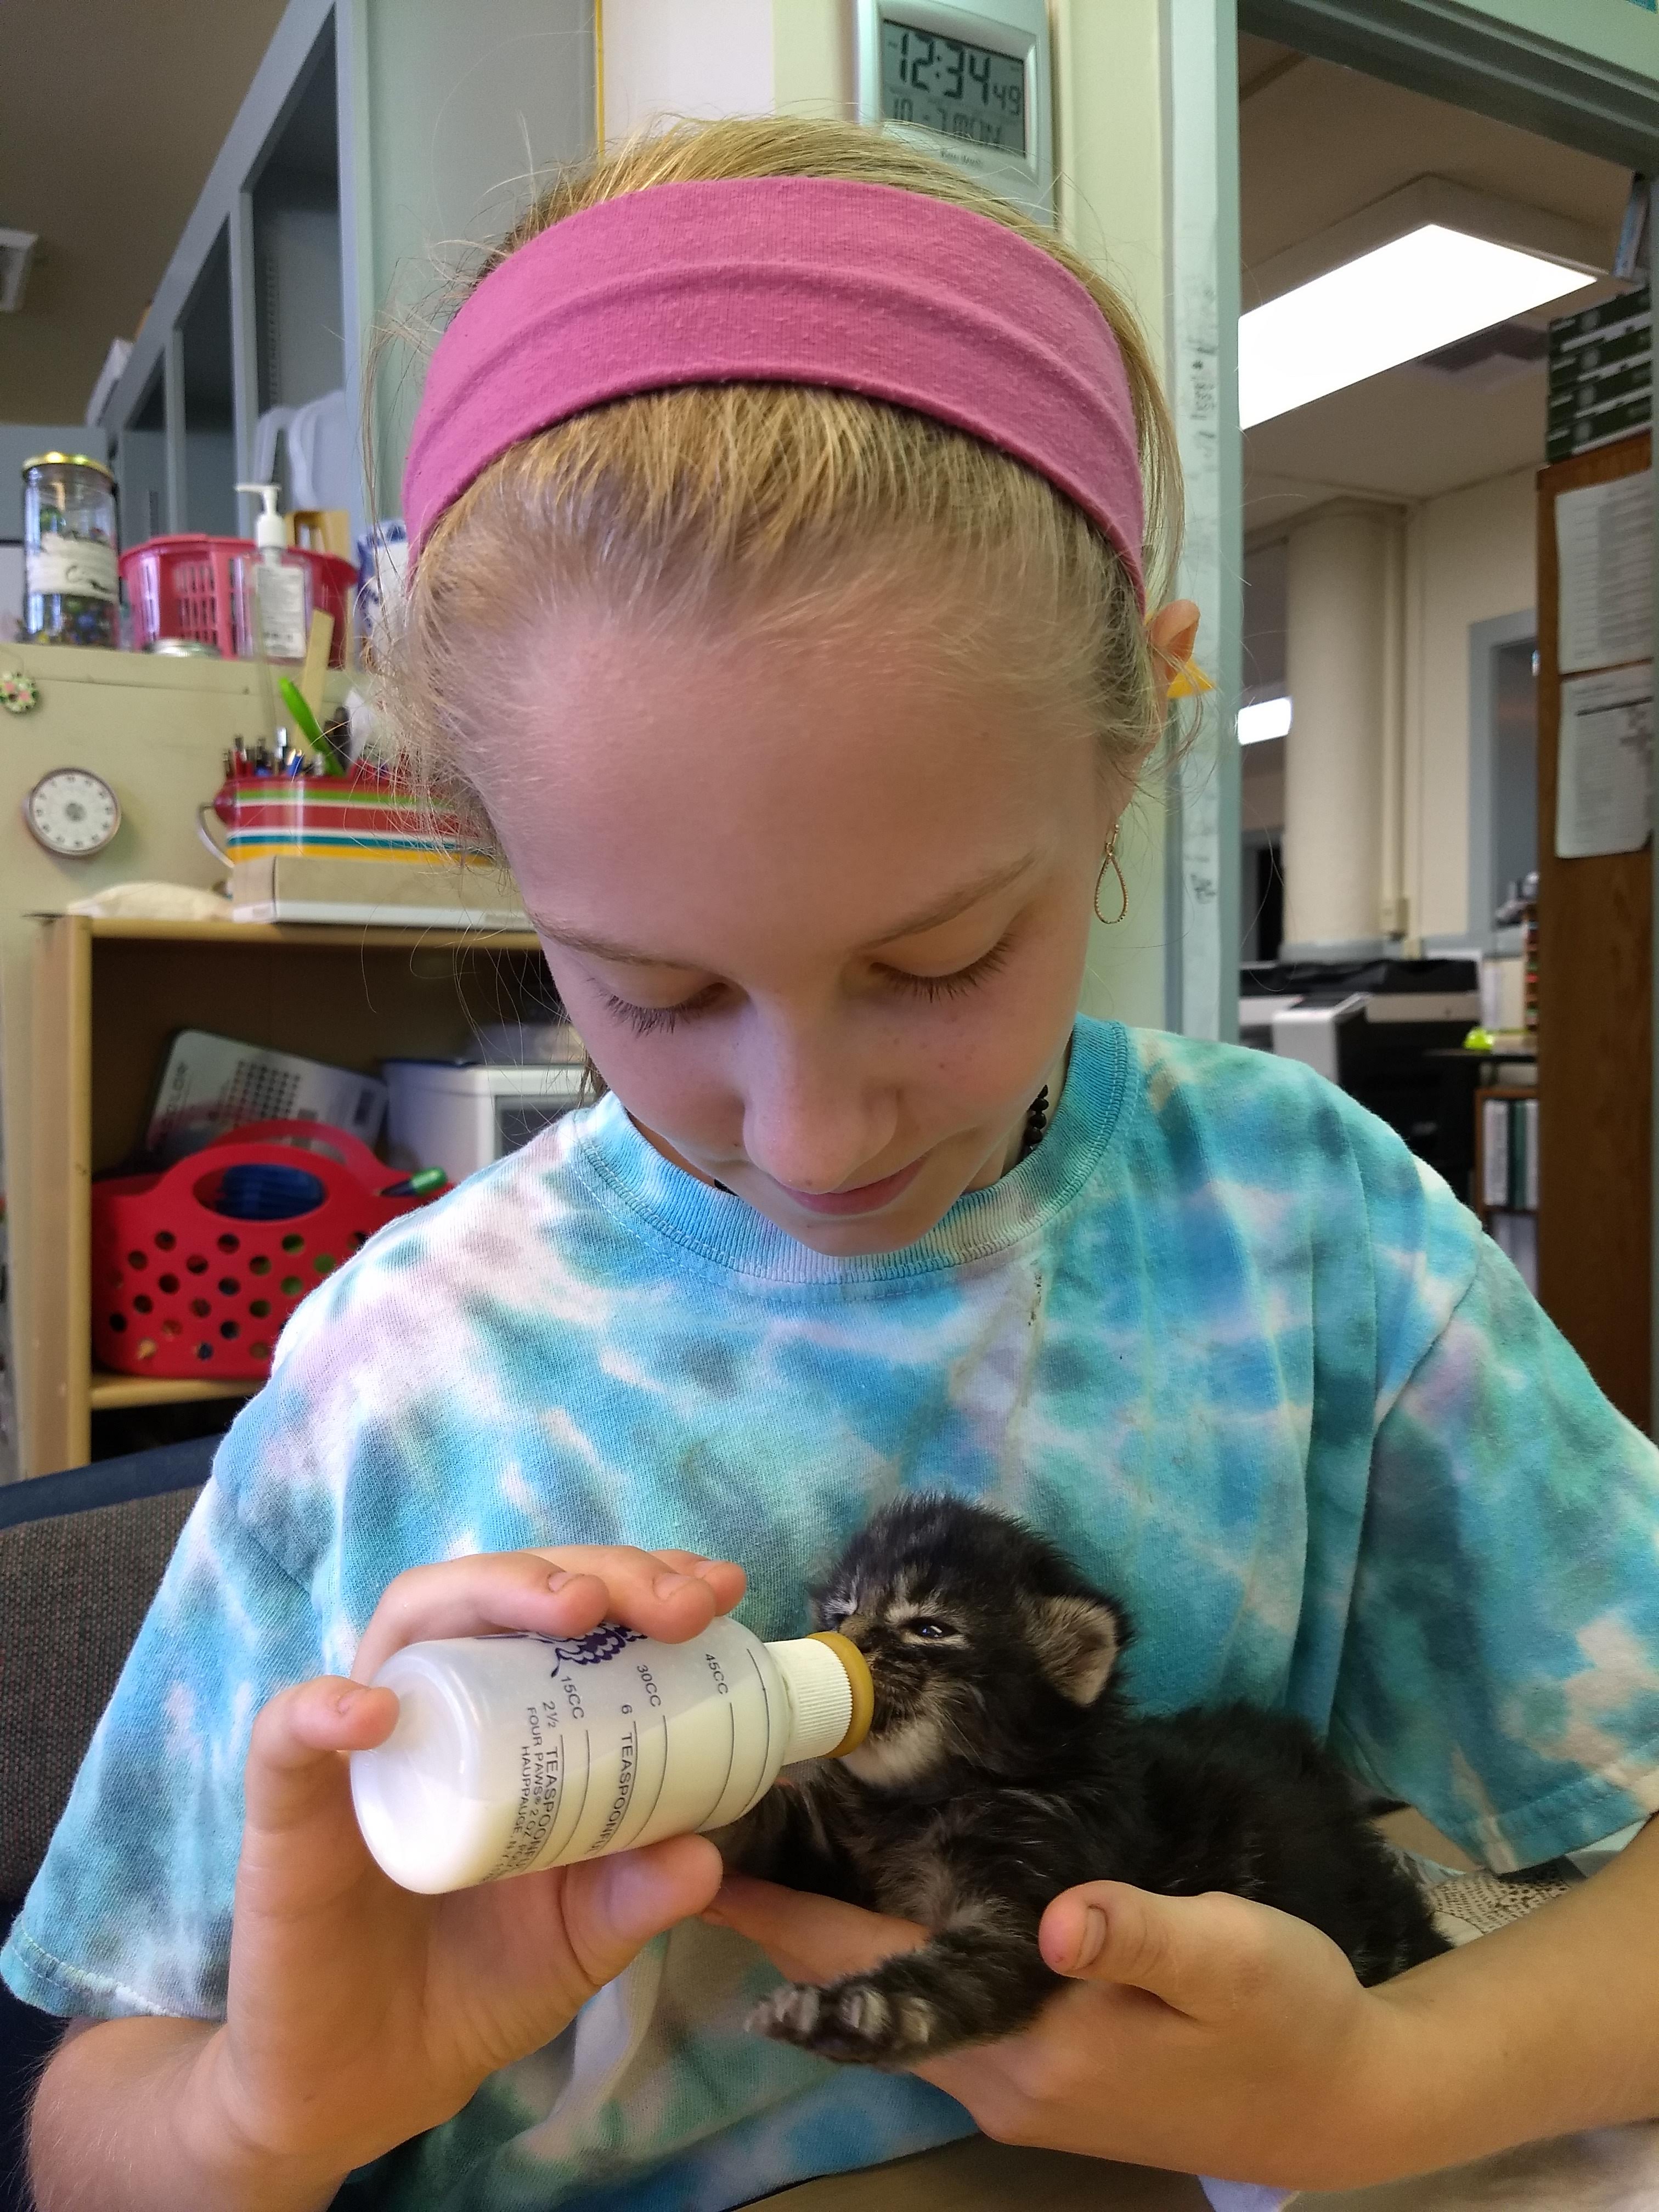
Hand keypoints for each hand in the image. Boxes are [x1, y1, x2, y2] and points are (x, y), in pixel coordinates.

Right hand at [186, 1545, 745, 2194]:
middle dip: (596, 1572)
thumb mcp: (583, 1938)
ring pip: (412, 1621)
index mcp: (509, 1712)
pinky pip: (286, 1734)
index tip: (719, 1591)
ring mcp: (362, 1749)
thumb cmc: (480, 1981)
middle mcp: (438, 1703)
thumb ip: (637, 1899)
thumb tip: (705, 1857)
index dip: (641, 1578)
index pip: (568, 1608)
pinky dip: (324, 1708)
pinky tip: (376, 1711)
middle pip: (504, 1591)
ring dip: (495, 1592)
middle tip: (676, 1602)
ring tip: (574, 1608)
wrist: (372, 2088)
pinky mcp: (287, 1812)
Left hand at [706, 1873, 1420, 2191]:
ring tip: (765, 1848)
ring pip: (886, 1998)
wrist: (1342, 2101)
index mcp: (1029, 2046)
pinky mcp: (1039, 2068)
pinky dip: (880, 1951)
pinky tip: (868, 1897)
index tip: (703, 1861)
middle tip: (709, 1825)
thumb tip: (1056, 1917)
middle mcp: (998, 2076)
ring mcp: (1014, 2080)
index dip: (784, 1920)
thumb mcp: (1231, 1958)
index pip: (871, 1977)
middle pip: (857, 1989)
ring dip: (824, 1933)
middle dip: (781, 1917)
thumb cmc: (1291, 2015)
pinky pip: (928, 2003)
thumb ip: (1140, 1934)